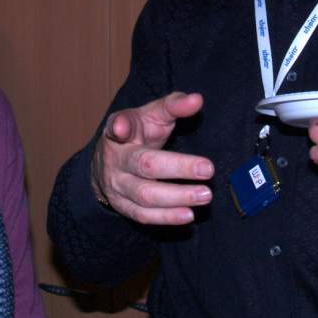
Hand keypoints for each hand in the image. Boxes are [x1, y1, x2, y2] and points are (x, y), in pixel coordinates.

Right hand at [92, 91, 213, 224]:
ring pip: (145, 194)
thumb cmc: (137, 133)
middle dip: (178, 167)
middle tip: (208, 169)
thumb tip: (197, 100)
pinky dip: (166, 217)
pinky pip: (143, 215)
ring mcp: (117, 185)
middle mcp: (116, 159)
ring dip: (177, 197)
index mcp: (121, 129)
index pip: (120, 124)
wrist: (109, 162)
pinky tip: (188, 215)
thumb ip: (174, 105)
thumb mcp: (151, 114)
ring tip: (205, 195)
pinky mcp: (122, 206)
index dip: (121, 126)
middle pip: (145, 164)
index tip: (123, 128)